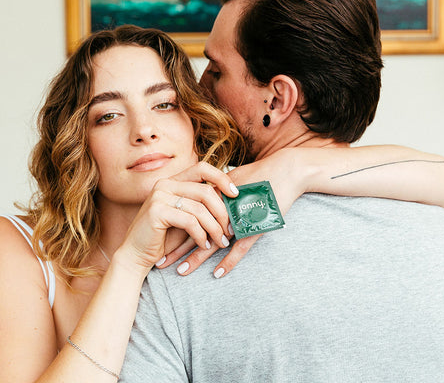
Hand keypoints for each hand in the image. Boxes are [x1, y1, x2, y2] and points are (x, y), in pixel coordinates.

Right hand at [117, 162, 238, 276]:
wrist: (136, 255)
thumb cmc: (164, 237)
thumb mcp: (187, 217)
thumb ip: (202, 206)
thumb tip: (231, 201)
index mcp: (173, 181)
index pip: (202, 168)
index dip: (222, 178)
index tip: (236, 194)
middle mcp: (165, 184)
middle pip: (206, 191)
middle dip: (222, 212)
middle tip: (230, 230)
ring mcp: (159, 196)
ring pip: (200, 208)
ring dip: (214, 228)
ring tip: (220, 242)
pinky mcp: (157, 211)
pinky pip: (190, 221)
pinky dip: (201, 235)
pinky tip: (204, 245)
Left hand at [160, 148, 303, 277]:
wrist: (284, 171)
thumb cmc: (260, 174)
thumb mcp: (233, 181)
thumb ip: (217, 192)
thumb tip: (202, 199)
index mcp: (214, 197)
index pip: (188, 217)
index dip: (173, 230)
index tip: (157, 241)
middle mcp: (222, 209)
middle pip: (194, 231)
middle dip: (176, 248)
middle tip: (159, 263)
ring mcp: (238, 220)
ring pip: (212, 242)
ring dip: (196, 258)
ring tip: (180, 271)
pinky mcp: (254, 226)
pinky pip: (240, 248)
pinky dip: (229, 261)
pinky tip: (217, 274)